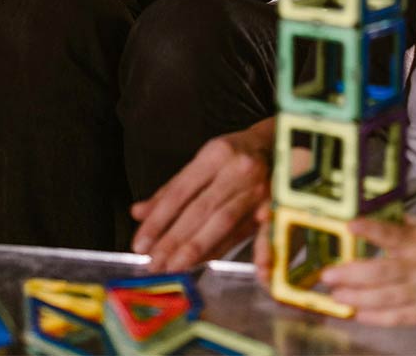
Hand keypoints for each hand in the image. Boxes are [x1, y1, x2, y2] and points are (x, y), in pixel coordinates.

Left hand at [130, 119, 274, 271]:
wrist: (277, 144)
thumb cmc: (232, 155)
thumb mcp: (202, 161)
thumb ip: (171, 189)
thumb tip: (137, 213)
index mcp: (215, 155)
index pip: (181, 191)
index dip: (159, 220)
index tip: (140, 245)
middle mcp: (238, 170)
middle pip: (201, 210)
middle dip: (174, 240)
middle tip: (153, 265)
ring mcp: (259, 188)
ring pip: (225, 222)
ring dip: (198, 249)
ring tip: (174, 268)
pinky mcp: (277, 204)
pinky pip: (264, 232)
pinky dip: (260, 251)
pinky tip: (256, 272)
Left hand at [320, 209, 415, 325]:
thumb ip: (396, 226)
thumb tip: (365, 221)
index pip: (390, 232)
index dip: (369, 229)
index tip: (349, 224)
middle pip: (381, 272)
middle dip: (351, 275)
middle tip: (327, 275)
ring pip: (386, 298)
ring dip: (358, 298)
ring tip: (336, 296)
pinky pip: (400, 318)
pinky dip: (378, 319)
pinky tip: (358, 315)